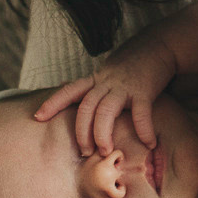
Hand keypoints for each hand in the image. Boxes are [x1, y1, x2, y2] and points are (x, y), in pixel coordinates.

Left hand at [34, 31, 178, 152]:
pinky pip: (140, 112)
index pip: (69, 90)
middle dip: (81, 132)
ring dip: (102, 134)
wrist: (160, 44)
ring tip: (105, 152)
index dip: (53, 103)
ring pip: (105, 111)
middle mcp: (106, 82)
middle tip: (84, 152)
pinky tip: (148, 143)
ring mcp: (124, 86)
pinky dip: (143, 129)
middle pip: (85, 107)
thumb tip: (86, 102)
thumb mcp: (110, 70)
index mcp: (97, 79)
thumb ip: (98, 85)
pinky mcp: (144, 90)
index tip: (37, 117)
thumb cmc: (135, 61)